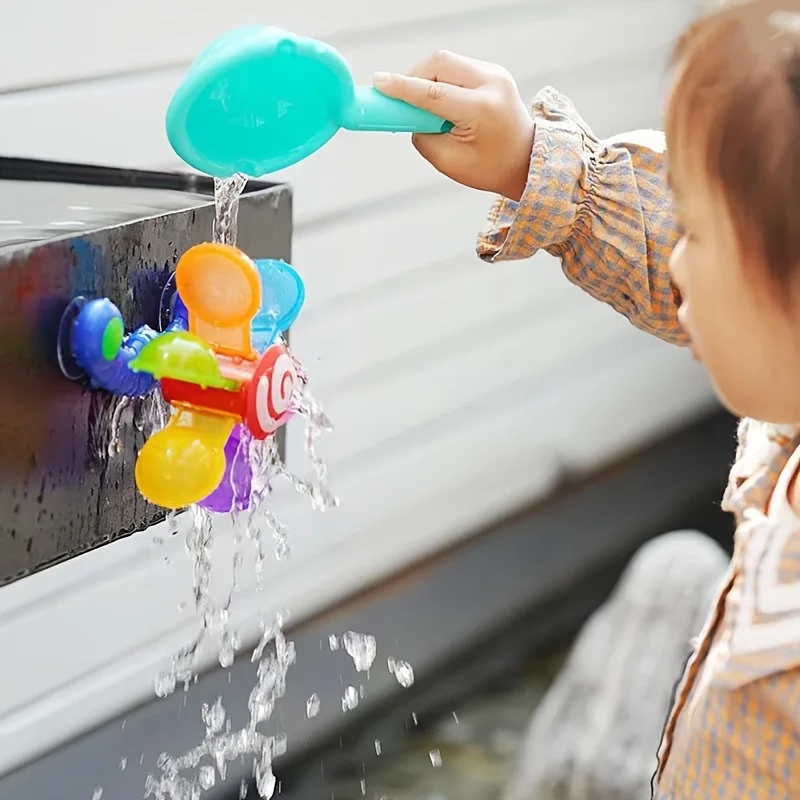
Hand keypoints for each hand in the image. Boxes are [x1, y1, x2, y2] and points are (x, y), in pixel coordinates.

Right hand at [373, 51, 534, 200]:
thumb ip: (422, 135)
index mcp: (482, 110)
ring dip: (427, 80)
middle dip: (414, 78)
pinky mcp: (492, 71)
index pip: (433, 92)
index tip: (379, 82)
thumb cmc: (489, 167)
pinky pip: (457, 67)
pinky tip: (443, 103)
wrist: (525, 161)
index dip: (402, 87)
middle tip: (402, 100)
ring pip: (446, 61)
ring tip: (427, 107)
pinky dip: (441, 81)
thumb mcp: (448, 160)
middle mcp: (491, 84)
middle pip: (439, 63)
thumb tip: (406, 111)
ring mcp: (495, 73)